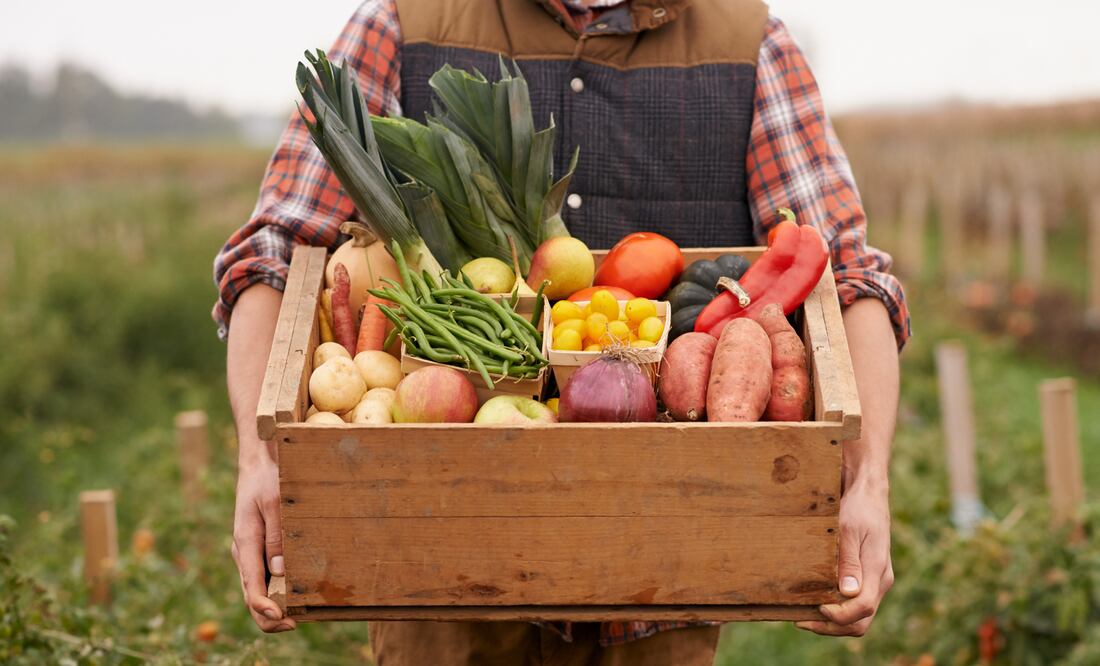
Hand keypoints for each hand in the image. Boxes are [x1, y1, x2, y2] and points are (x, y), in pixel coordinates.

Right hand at [232, 454, 295, 632]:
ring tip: (302, 615)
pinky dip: (277, 592)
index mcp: (245, 544)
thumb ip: (277, 537)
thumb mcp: (275, 503)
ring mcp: (250, 553)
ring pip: (258, 590)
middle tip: (298, 623)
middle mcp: (244, 554)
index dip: (266, 609)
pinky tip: (297, 594)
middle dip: (272, 617)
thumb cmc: (267, 479)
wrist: (258, 462)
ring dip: (276, 606)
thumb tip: (281, 572)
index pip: (251, 587)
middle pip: (252, 597)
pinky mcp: (258, 549)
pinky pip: (264, 577)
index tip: (284, 619)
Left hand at [796, 476, 892, 636]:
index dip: (839, 616)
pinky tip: (814, 602)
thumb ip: (849, 561)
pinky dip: (836, 610)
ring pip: (858, 616)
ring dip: (832, 622)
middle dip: (832, 627)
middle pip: (860, 621)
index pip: (862, 608)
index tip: (816, 608)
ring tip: (803, 615)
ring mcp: (875, 580)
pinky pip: (855, 604)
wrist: (868, 493)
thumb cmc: (858, 508)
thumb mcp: (849, 530)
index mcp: (877, 570)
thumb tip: (848, 593)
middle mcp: (880, 581)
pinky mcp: (867, 577)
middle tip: (801, 621)